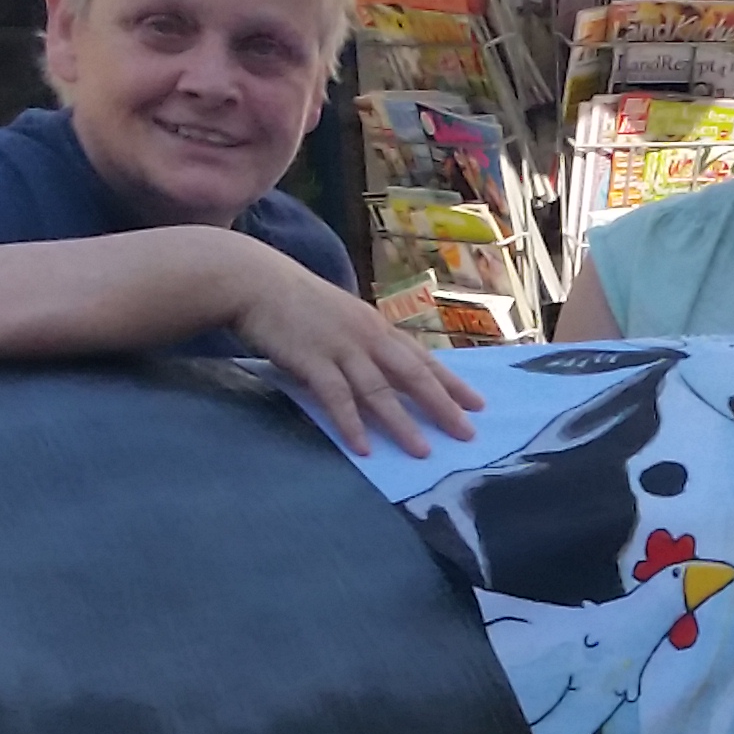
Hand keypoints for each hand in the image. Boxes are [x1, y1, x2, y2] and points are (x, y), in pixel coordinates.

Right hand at [230, 247, 483, 456]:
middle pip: (413, 375)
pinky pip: (337, 397)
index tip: (477, 404)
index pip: (422, 357)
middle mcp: (367, 336)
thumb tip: (384, 372)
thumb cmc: (297, 301)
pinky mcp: (312, 360)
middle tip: (466, 435)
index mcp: (376, 326)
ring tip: (421, 452)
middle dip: (442, 406)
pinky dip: (351, 423)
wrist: (256, 281)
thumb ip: (364, 342)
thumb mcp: (342, 317)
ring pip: (378, 391)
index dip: (452, 382)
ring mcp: (341, 348)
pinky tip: (364, 448)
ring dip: (401, 424)